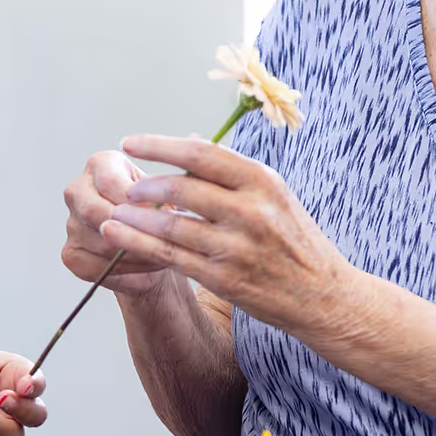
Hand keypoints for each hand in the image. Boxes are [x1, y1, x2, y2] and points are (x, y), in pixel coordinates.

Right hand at [62, 150, 177, 295]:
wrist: (154, 246)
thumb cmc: (163, 211)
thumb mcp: (176, 185)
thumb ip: (182, 164)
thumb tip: (196, 140)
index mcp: (101, 164)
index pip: (111, 182)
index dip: (140, 203)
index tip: (167, 214)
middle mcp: (78, 189)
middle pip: (96, 212)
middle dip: (133, 229)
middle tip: (164, 239)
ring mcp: (71, 223)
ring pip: (99, 243)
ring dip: (136, 253)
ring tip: (166, 255)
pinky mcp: (71, 254)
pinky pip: (96, 268)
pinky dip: (127, 274)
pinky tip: (150, 271)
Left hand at [99, 134, 354, 331]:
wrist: (323, 296)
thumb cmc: (296, 241)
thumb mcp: (276, 195)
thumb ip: (234, 171)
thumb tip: (190, 140)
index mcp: (263, 181)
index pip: (202, 152)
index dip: (160, 145)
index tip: (130, 142)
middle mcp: (251, 210)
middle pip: (182, 187)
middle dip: (146, 186)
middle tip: (125, 187)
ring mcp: (237, 247)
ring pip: (171, 225)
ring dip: (135, 218)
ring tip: (112, 213)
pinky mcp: (225, 279)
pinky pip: (172, 257)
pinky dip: (141, 245)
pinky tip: (120, 237)